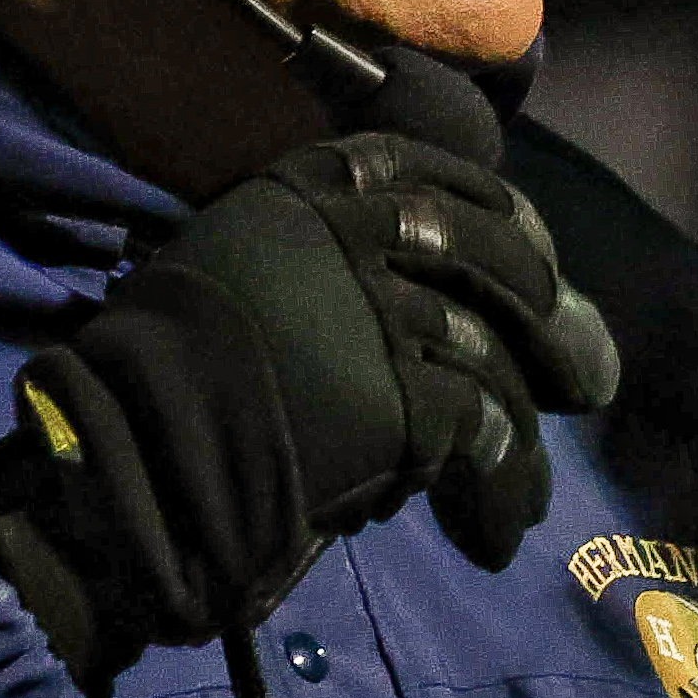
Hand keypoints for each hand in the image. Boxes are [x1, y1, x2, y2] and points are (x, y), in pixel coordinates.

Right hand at [0, 73, 619, 686]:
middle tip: (573, 358)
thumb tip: (438, 290)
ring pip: (489, 349)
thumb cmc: (161, 380)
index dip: (496, 206)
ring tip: (532, 490)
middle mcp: (352, 232)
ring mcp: (381, 308)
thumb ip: (325, 262)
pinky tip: (494, 530)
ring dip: (521, 419)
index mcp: (305, 189)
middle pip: (487, 246)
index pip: (428, 167)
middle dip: (540, 300)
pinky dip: (499, 482)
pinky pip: (483, 428)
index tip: (527, 242)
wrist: (124, 462)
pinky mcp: (402, 391)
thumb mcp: (238, 273)